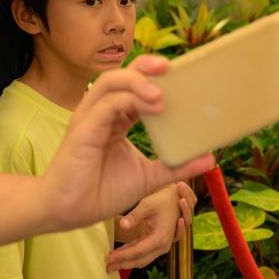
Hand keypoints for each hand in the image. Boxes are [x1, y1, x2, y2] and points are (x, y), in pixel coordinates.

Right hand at [37, 55, 213, 233]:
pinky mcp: (83, 128)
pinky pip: (107, 104)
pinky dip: (130, 100)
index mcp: (114, 118)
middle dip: (145, 67)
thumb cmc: (101, 191)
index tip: (180, 75)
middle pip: (121, 74)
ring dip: (138, 81)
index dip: (154, 77)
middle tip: (171, 67)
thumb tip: (210, 158)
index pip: (134, 86)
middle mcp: (101, 111)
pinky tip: (152, 107)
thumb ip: (175, 166)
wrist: (69, 211)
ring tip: (162, 93)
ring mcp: (90, 117)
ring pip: (111, 82)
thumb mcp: (148, 177)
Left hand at [107, 181, 197, 270]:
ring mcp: (161, 247)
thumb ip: (134, 216)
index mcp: (160, 238)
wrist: (176, 199)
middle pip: (139, 260)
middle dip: (122, 264)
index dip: (122, 256)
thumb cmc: (162, 200)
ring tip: (110, 264)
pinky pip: (143, 254)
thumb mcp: (147, 205)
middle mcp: (162, 246)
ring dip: (126, 262)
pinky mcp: (157, 244)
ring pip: (141, 259)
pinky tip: (120, 255)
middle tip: (106, 267)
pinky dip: (131, 256)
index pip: (137, 251)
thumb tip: (122, 225)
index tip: (108, 258)